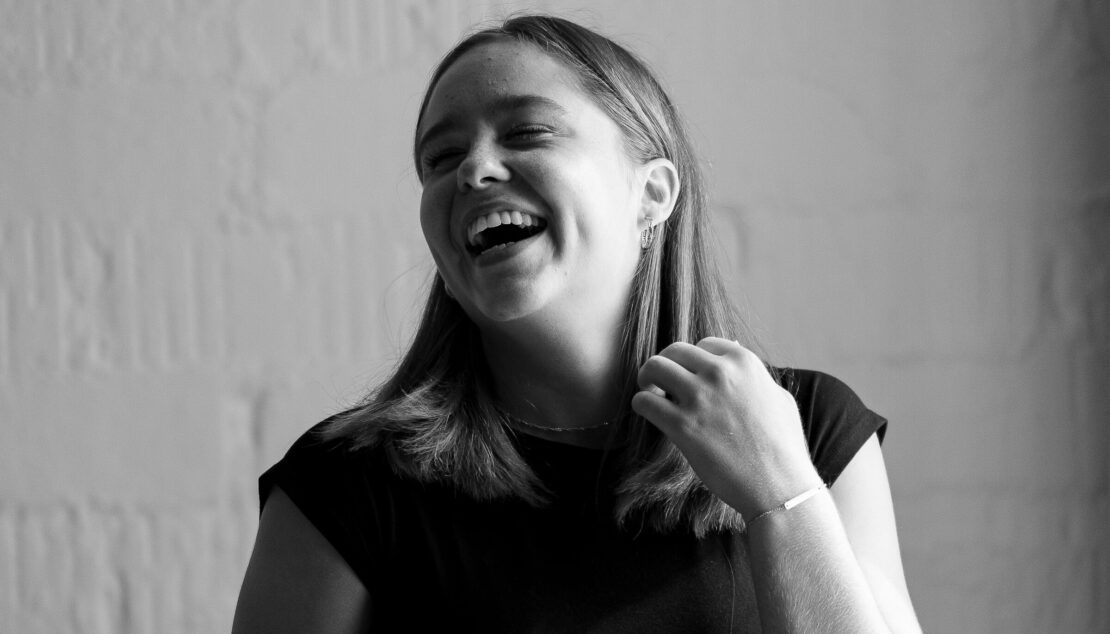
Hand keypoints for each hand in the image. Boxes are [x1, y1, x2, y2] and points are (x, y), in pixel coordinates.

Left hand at [630, 337, 821, 518]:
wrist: (780, 485)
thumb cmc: (784, 446)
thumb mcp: (779, 398)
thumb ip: (755, 377)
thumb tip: (734, 356)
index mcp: (744, 362)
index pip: (704, 344)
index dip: (694, 360)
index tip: (691, 376)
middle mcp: (719, 372)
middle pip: (673, 350)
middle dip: (666, 363)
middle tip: (662, 382)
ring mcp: (699, 397)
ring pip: (653, 367)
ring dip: (647, 378)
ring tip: (651, 392)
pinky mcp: (682, 426)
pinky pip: (644, 401)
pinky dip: (641, 404)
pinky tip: (649, 412)